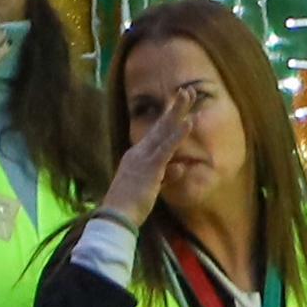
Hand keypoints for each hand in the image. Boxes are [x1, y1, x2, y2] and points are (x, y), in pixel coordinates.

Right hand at [101, 80, 204, 226]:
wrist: (117, 217)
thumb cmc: (129, 207)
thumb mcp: (149, 188)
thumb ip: (164, 176)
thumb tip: (180, 167)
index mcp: (136, 157)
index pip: (156, 135)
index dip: (168, 119)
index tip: (179, 106)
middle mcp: (139, 152)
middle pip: (160, 125)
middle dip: (174, 107)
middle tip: (186, 90)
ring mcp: (144, 157)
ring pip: (164, 129)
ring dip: (178, 111)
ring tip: (189, 95)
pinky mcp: (151, 166)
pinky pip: (167, 147)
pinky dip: (178, 134)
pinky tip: (189, 122)